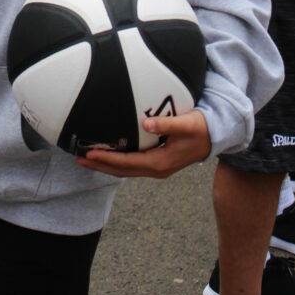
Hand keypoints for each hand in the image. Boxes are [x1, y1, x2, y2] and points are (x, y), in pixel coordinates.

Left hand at [75, 109, 210, 179]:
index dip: (107, 158)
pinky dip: (116, 162)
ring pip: (125, 169)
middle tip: (79, 158)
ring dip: (105, 165)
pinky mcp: (156, 162)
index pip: (127, 163)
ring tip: (86, 158)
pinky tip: (106, 155)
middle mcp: (156, 169)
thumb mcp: (187, 125)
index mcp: (160, 163)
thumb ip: (167, 124)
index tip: (90, 152)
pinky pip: (131, 165)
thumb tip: (147, 124)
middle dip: (100, 165)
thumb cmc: (201, 128)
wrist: (215, 137)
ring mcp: (156, 167)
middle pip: (122, 170)